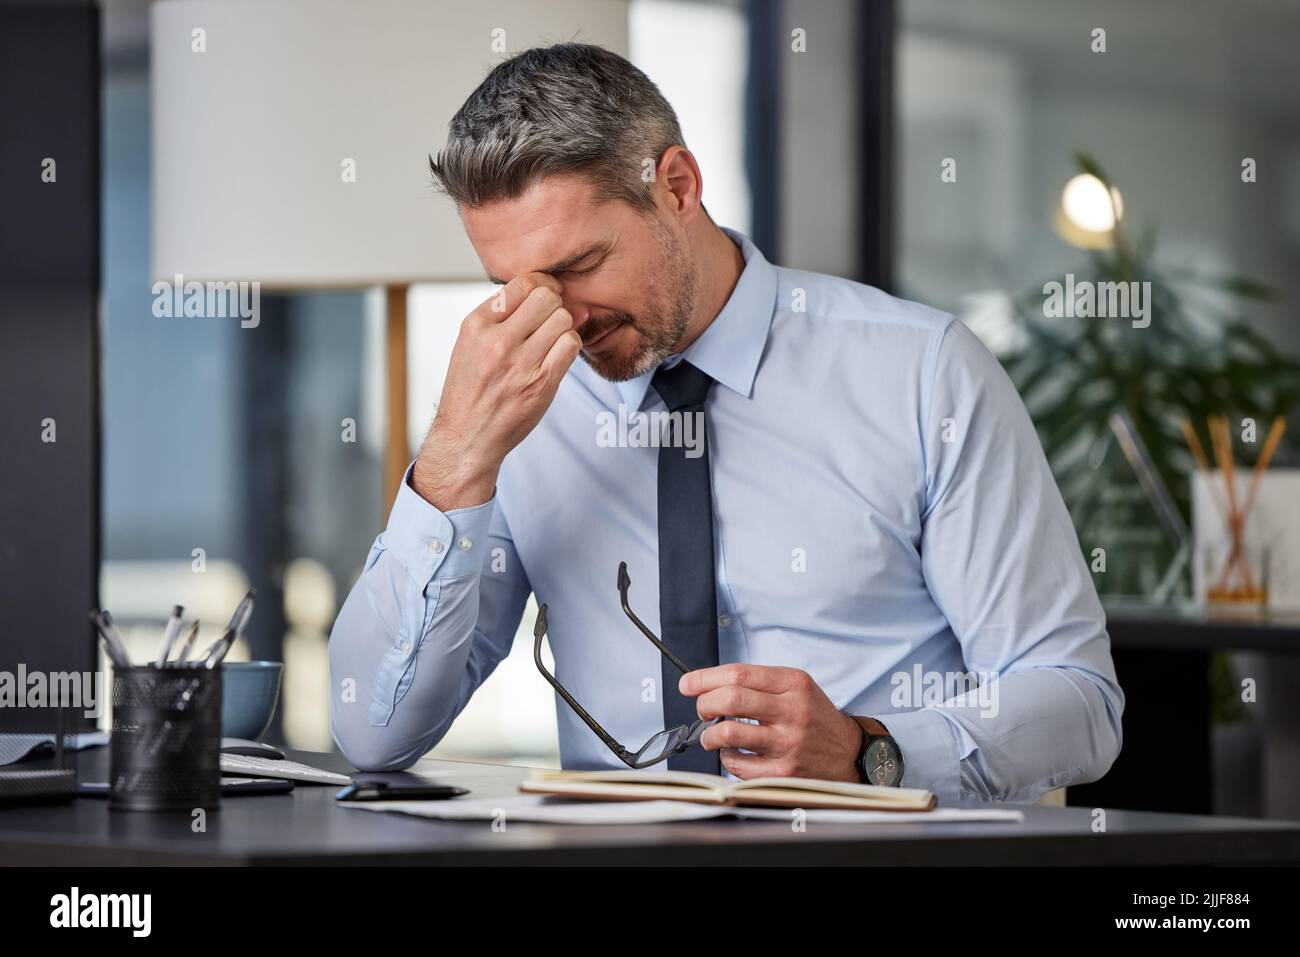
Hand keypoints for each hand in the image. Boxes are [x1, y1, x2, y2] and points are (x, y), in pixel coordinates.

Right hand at [413, 273, 581, 509]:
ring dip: (563, 326)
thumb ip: (504, 316)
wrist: (467, 435)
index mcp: (476, 325)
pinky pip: (570, 344)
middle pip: (546, 298)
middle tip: (550, 320)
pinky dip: (570, 345)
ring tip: (551, 340)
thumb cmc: (471, 388)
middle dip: (553, 304)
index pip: (521, 284)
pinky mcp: (541, 383)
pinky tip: (557, 354)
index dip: (541, 285)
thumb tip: (554, 291)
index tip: (546, 295)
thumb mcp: (471, 344)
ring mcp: (520, 363)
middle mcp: (497, 340)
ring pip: (562, 319)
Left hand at [681, 664, 863, 780]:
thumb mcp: (797, 687)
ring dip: (709, 734)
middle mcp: (792, 711)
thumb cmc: (815, 718)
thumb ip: (760, 683)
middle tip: (702, 709)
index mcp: (793, 684)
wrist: (849, 753)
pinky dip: (727, 758)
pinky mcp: (783, 772)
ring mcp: (788, 743)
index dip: (705, 678)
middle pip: (730, 699)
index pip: (738, 674)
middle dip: (705, 703)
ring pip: (729, 732)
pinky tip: (733, 753)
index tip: (688, 684)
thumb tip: (710, 684)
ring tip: (712, 734)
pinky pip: (738, 764)